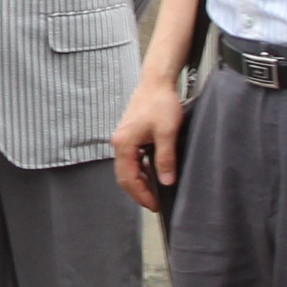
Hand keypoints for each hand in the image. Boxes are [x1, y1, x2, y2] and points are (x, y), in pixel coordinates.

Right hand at [113, 74, 185, 211]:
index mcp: (124, 144)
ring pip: (127, 168)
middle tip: (153, 203)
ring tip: (154, 191)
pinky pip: (131, 159)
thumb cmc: (160, 102)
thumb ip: (165, 158)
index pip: (128, 178)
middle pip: (124, 176)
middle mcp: (119, 142)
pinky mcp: (129, 135)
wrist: (157, 82)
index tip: (154, 204)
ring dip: (139, 181)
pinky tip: (152, 172)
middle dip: (138, 192)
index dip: (141, 194)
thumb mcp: (167, 132)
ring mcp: (123, 138)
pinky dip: (140, 169)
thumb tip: (166, 181)